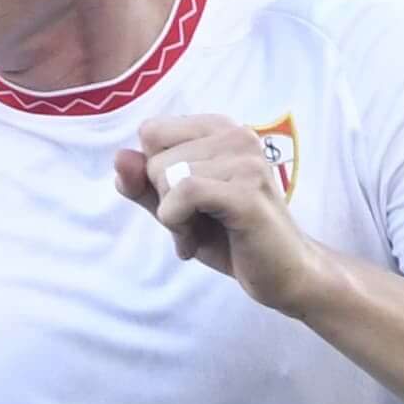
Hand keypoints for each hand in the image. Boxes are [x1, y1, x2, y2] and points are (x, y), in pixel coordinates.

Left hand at [113, 114, 327, 314]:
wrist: (284, 274)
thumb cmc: (230, 238)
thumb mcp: (176, 209)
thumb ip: (144, 184)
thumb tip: (119, 157)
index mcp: (221, 129)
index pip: (151, 132)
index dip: (154, 173)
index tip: (183, 201)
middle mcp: (237, 134)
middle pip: (154, 158)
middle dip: (163, 200)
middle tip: (195, 223)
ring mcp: (245, 160)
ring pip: (166, 177)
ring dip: (172, 218)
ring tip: (201, 232)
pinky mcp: (247, 191)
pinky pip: (183, 194)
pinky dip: (176, 225)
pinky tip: (194, 243)